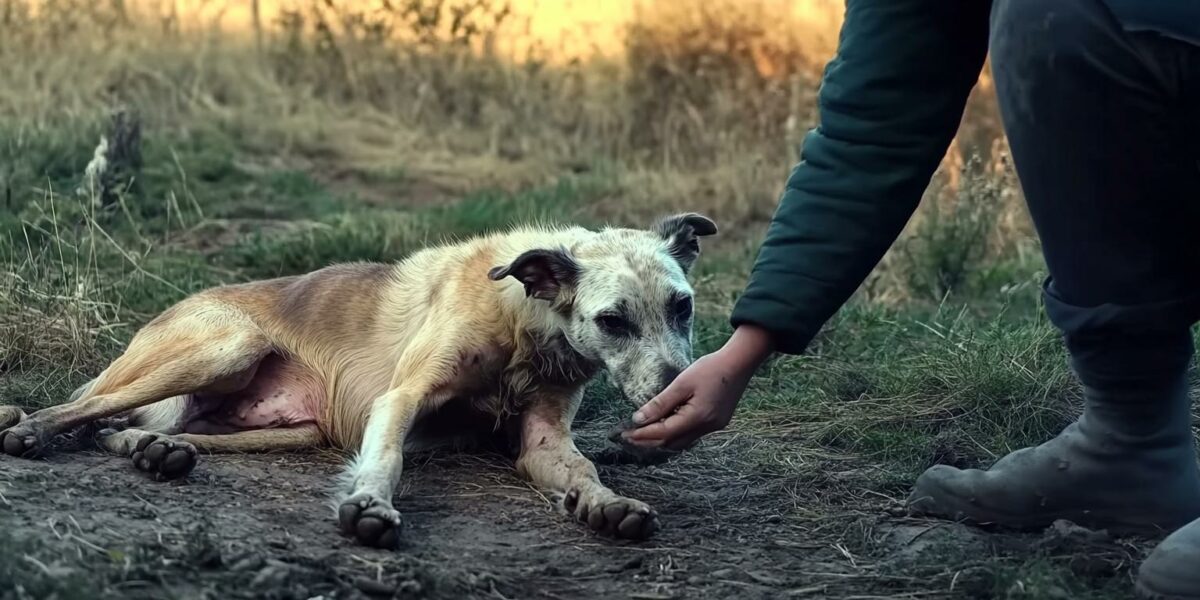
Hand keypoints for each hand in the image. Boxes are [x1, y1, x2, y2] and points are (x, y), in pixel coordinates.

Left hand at [623, 325, 772, 449]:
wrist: (740, 362)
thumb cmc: (711, 368)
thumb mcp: (681, 383)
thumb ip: (660, 403)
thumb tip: (638, 420)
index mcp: (697, 418)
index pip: (663, 433)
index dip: (642, 434)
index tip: (624, 433)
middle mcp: (707, 427)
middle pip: (672, 443)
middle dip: (649, 441)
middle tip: (629, 436)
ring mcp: (714, 427)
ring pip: (682, 441)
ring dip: (662, 439)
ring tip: (643, 433)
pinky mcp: (717, 422)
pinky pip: (691, 434)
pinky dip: (676, 433)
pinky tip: (666, 425)